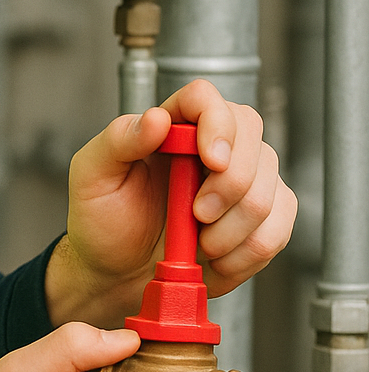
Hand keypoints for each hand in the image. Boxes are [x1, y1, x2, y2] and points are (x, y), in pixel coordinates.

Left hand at [46, 79, 297, 328]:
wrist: (117, 273)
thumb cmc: (102, 220)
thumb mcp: (92, 176)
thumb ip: (119, 140)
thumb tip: (156, 118)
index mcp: (171, 126)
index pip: (205, 98)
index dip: (217, 124)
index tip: (212, 161)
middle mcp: (211, 145)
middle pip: (250, 134)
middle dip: (229, 185)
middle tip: (196, 216)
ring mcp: (242, 180)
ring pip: (268, 188)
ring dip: (234, 227)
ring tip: (199, 243)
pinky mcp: (260, 218)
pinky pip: (279, 227)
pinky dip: (248, 251)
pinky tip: (218, 259)